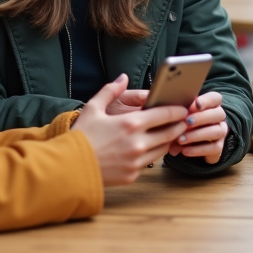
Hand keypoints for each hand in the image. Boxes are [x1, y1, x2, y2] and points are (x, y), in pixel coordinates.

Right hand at [71, 75, 187, 185]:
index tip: (183, 108)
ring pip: (163, 149)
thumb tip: (123, 78)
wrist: (69, 168)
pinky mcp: (133, 175)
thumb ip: (110, 91)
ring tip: (169, 133)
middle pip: (170, 133)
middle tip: (183, 121)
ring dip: (168, 140)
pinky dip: (152, 154)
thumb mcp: (93, 108)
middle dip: (179, 126)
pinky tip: (150, 148)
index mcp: (131, 124)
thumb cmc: (80, 136)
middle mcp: (138, 143)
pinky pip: (149, 162)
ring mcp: (137, 161)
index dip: (177, 111)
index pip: (165, 115)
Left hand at [168, 91, 227, 163]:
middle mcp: (219, 117)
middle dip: (201, 118)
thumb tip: (170, 121)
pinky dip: (198, 150)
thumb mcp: (180, 117)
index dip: (206, 101)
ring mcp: (221, 132)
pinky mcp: (219, 146)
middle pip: (218, 114)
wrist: (191, 142)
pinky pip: (214, 148)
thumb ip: (178, 116)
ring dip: (197, 135)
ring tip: (181, 140)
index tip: (194, 106)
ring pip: (217, 131)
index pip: (215, 98)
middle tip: (186, 122)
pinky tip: (185, 150)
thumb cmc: (183, 123)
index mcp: (212, 104)